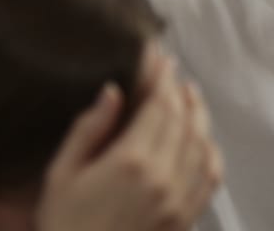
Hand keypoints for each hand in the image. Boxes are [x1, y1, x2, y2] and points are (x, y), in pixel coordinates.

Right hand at [35, 47, 221, 230]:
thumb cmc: (63, 223)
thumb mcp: (61, 174)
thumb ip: (89, 129)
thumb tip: (113, 91)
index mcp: (130, 161)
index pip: (158, 106)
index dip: (161, 78)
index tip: (160, 59)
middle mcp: (163, 176)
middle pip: (184, 120)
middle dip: (179, 91)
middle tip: (172, 74)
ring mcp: (180, 199)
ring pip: (203, 143)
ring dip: (199, 115)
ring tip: (190, 97)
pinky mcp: (186, 217)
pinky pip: (211, 176)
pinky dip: (211, 150)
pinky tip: (203, 140)